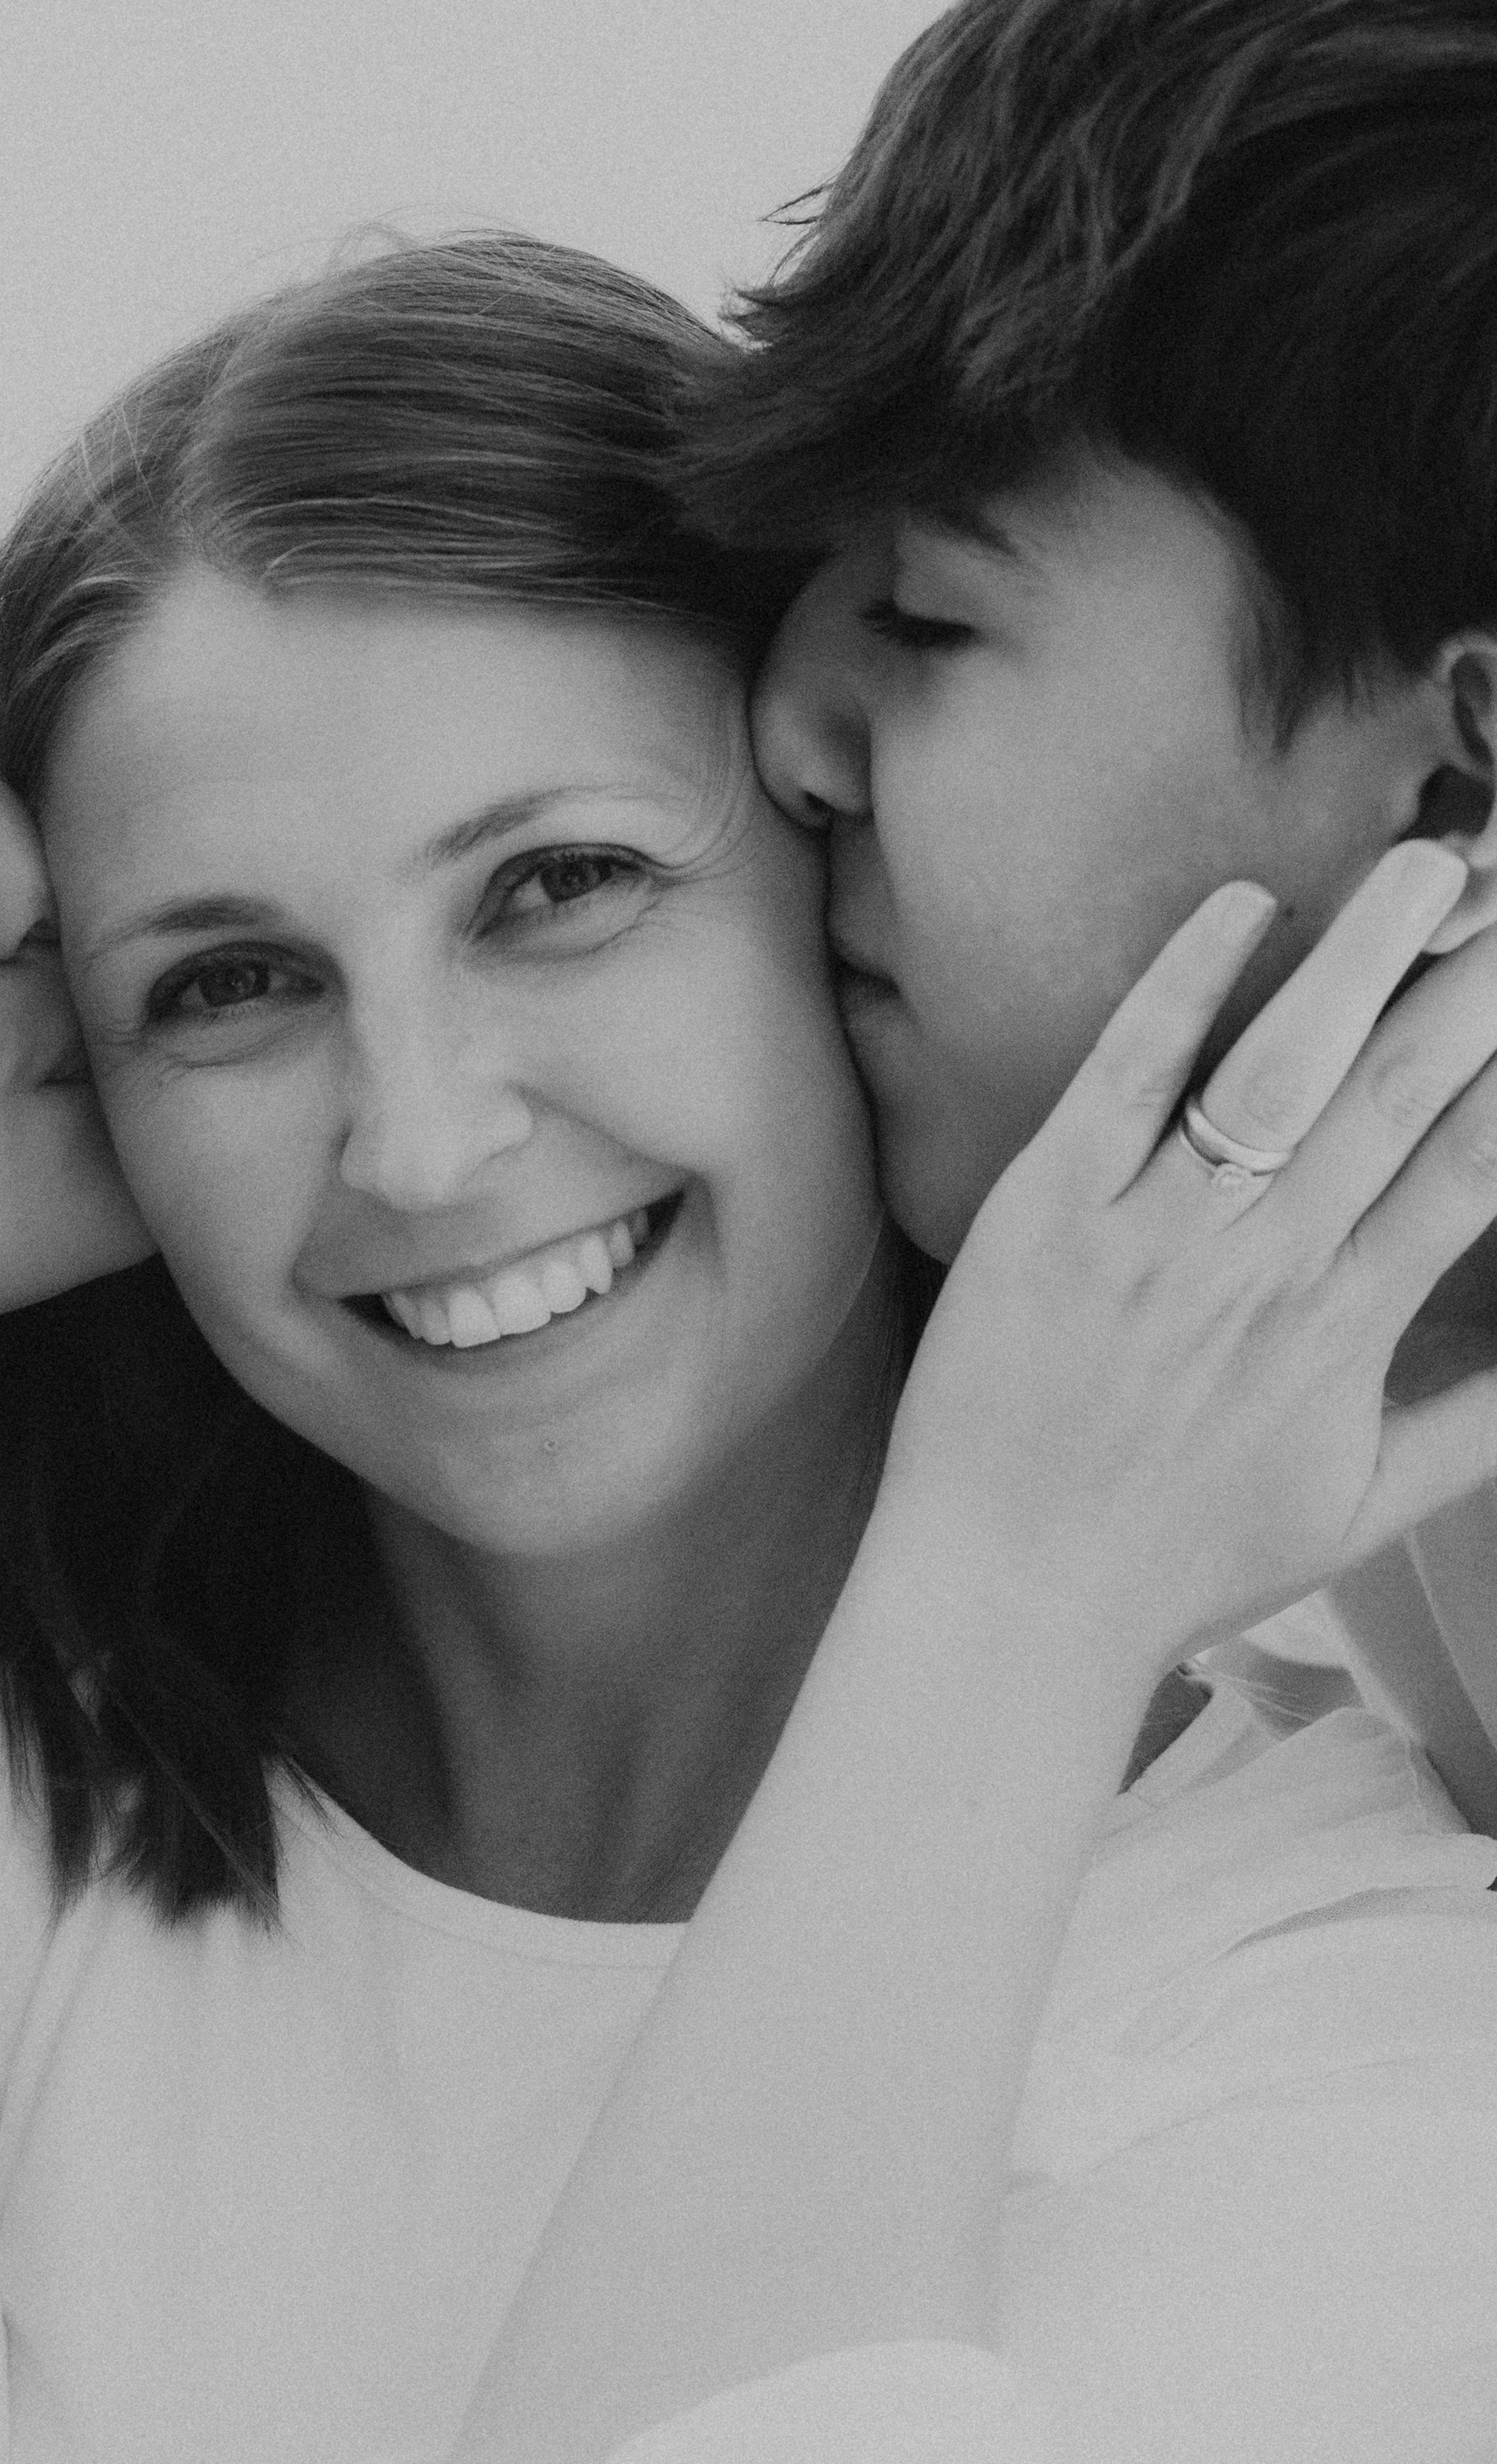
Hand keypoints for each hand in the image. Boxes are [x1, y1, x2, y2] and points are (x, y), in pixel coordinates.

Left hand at [887, 838, 1496, 1673]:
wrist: (1013, 1600)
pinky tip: (1243, 907)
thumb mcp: (1355, 1510)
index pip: (1475, 1165)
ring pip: (1282, 1068)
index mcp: (1346, 1329)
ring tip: (1423, 864)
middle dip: (1474, 979)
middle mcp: (1264, 1270)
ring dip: (1360, 956)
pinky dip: (1183, 986)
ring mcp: (1154, 1237)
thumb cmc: (1177, 1562)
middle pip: (1399, 1091)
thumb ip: (1478, 1428)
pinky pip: (1125, 1079)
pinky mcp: (1046, 1214)